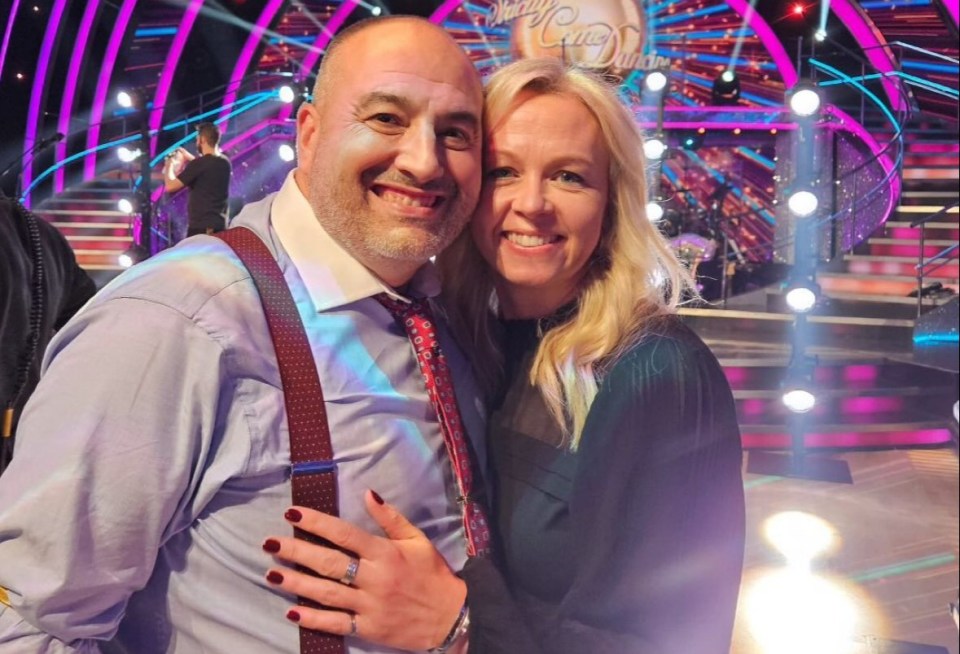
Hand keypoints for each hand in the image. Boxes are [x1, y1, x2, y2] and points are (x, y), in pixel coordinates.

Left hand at [263, 490, 466, 649]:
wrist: (452, 617)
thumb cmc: (433, 574)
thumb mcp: (418, 540)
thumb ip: (391, 518)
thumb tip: (368, 494)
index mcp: (385, 553)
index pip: (344, 534)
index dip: (316, 522)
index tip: (292, 513)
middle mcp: (375, 578)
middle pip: (328, 562)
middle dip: (296, 551)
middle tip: (269, 543)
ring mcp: (370, 605)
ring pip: (326, 593)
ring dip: (296, 583)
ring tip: (271, 573)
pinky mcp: (369, 629)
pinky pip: (336, 623)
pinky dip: (313, 618)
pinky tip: (292, 611)